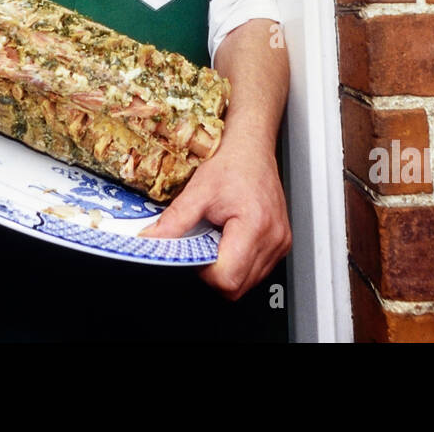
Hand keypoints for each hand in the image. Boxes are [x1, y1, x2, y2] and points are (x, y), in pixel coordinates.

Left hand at [140, 132, 290, 299]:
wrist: (251, 147)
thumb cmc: (232, 163)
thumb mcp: (198, 191)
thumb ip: (174, 221)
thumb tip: (152, 240)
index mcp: (255, 226)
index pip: (227, 278)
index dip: (205, 272)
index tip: (196, 252)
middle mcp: (274, 239)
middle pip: (238, 286)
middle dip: (215, 273)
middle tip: (204, 243)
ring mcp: (280, 242)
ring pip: (249, 282)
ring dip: (229, 268)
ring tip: (220, 237)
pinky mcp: (282, 242)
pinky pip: (258, 269)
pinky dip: (241, 261)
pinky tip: (232, 238)